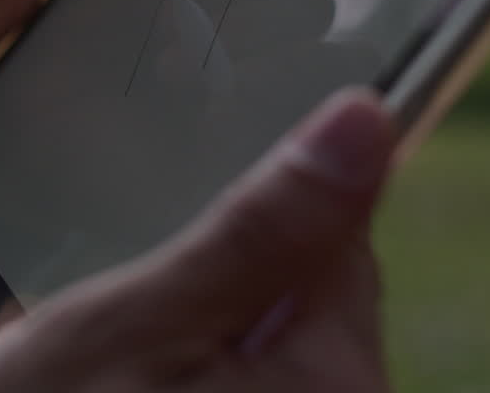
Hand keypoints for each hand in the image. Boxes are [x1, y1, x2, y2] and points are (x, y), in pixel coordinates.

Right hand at [0, 90, 394, 392]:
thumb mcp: (133, 324)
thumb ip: (258, 229)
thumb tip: (366, 123)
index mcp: (336, 389)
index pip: (344, 244)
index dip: (259, 223)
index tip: (190, 237)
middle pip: (310, 305)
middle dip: (227, 294)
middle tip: (136, 332)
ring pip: (269, 350)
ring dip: (203, 342)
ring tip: (123, 379)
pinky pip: (241, 385)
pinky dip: (196, 382)